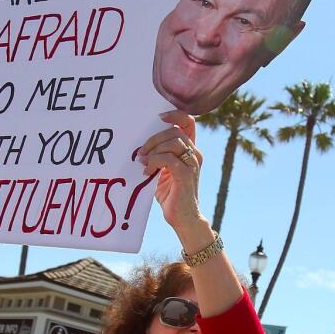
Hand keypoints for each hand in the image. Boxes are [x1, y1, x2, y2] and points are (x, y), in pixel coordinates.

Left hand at [136, 111, 204, 233]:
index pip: (189, 122)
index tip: (159, 117)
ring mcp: (192, 164)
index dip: (175, 114)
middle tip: (141, 153)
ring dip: (153, 150)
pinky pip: (168, 158)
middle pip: (175, 131)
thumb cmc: (171, 195)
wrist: (183, 219)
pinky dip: (154, 162)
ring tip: (144, 163)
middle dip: (154, 139)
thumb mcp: (163, 171)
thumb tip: (139, 147)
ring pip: (172, 142)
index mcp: (190, 150)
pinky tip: (147, 171)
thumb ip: (158, 156)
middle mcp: (195, 154)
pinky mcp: (185, 174)